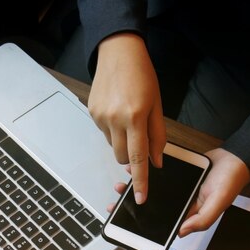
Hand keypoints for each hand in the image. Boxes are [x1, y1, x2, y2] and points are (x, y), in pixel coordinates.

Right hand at [89, 32, 166, 204]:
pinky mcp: (92, 113)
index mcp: (135, 117)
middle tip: (140, 139)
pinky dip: (114, 129)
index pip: (138, 158)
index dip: (141, 181)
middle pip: (122, 157)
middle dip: (132, 158)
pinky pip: (105, 132)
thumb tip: (156, 161)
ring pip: (113, 145)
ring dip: (123, 141)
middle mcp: (114, 119)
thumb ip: (157, 135)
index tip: (141, 198)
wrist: (118, 52)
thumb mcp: (157, 104)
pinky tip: (118, 110)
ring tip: (129, 117)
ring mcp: (100, 117)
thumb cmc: (142, 75)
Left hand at [106, 148, 249, 236]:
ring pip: (151, 190)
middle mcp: (179, 203)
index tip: (125, 222)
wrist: (235, 157)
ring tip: (121, 186)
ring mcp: (175, 188)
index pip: (163, 224)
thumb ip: (202, 219)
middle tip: (115, 203)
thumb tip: (181, 233)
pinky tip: (134, 169)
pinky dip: (145, 172)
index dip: (144, 225)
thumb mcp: (218, 203)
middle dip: (132, 205)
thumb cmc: (229, 182)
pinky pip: (156, 174)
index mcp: (188, 214)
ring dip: (135, 188)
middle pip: (152, 207)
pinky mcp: (174, 173)